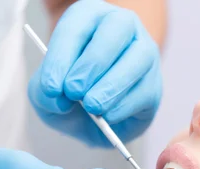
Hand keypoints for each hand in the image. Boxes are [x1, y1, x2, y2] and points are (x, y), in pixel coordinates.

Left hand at [28, 0, 161, 146]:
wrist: (97, 121)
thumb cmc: (72, 96)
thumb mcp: (47, 95)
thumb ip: (45, 94)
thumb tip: (61, 99)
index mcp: (89, 17)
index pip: (77, 25)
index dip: (62, 55)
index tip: (51, 86)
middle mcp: (122, 26)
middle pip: (115, 30)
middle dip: (92, 63)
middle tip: (73, 91)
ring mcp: (144, 53)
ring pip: (137, 58)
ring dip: (112, 85)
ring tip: (92, 107)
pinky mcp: (154, 83)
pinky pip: (145, 90)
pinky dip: (125, 105)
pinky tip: (108, 116)